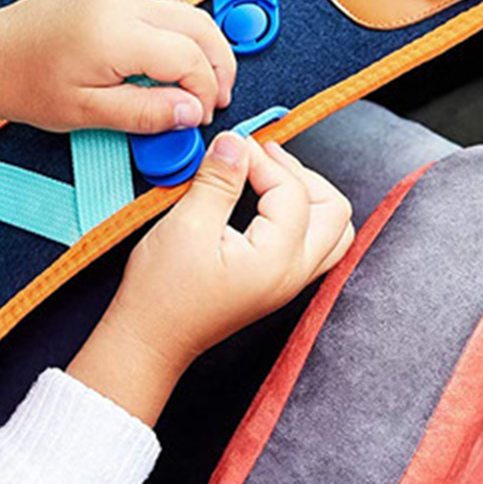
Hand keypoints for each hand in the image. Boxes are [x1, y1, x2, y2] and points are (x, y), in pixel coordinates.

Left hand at [0, 0, 235, 135]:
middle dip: (218, 64)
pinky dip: (172, 37)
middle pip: (198, 26)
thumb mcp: (85, 112)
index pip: (190, 57)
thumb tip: (191, 112)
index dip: (206, 90)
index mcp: (117, 32)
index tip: (203, 115)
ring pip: (181, 15)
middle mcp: (121, 1)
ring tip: (195, 88)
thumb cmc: (22, 84)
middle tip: (217, 99)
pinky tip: (164, 67)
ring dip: (198, 49)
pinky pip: (156, 10)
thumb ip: (144, 112)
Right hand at [67, 134, 353, 422]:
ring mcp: (289, 283)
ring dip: (307, 195)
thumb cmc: (162, 292)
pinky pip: (314, 244)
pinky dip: (301, 216)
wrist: (150, 339)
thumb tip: (235, 144)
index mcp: (276, 260)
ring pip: (331, 230)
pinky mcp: (276, 284)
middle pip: (332, 210)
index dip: (263, 159)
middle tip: (260, 156)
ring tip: (269, 175)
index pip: (292, 191)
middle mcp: (293, 274)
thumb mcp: (185, 226)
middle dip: (300, 174)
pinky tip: (268, 204)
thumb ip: (217, 181)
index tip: (231, 145)